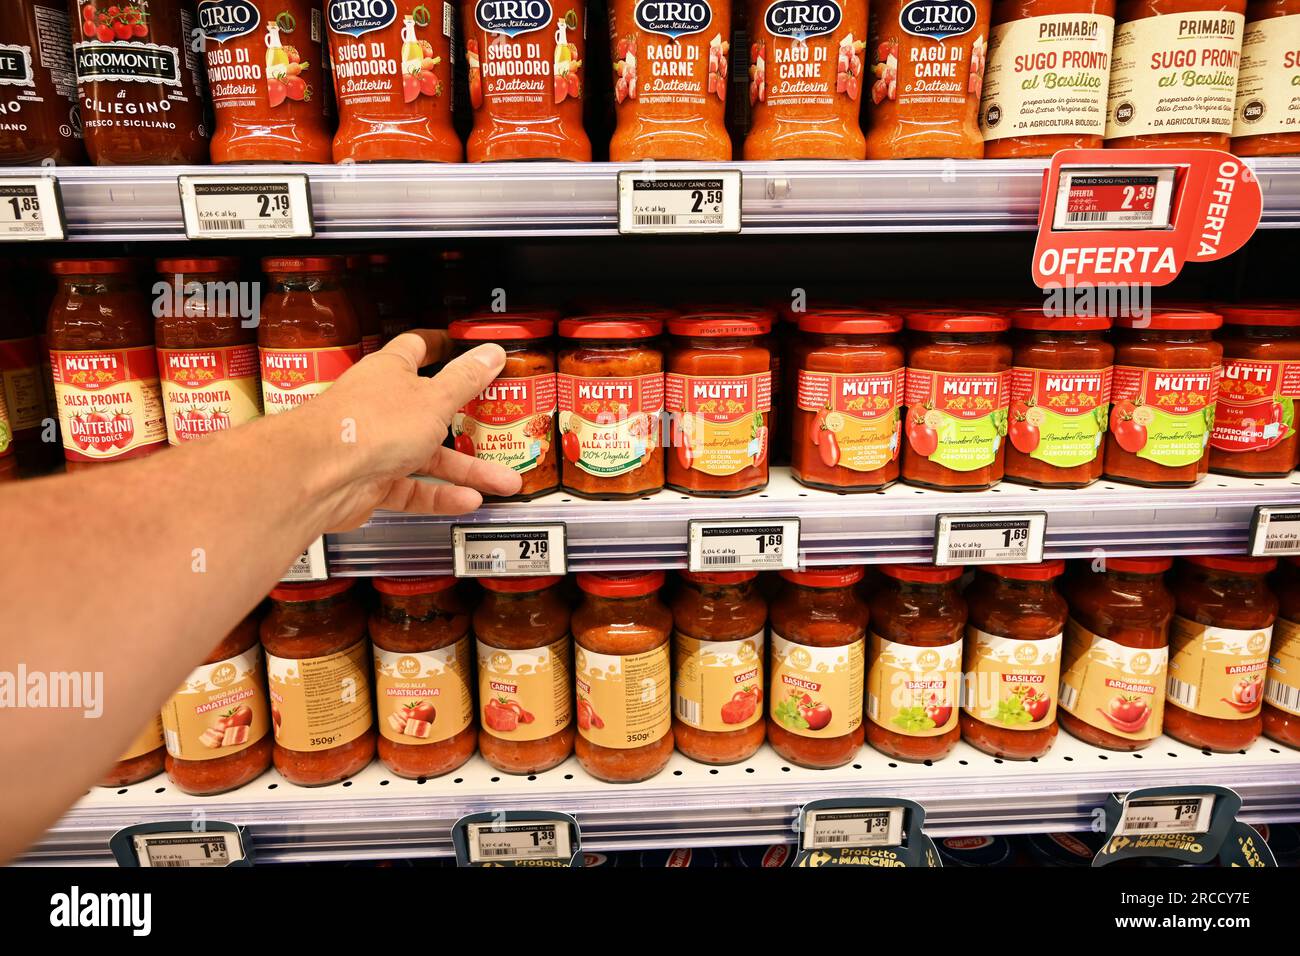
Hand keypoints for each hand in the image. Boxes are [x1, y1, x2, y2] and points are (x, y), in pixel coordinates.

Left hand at [303, 330, 521, 530]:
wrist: (321, 475)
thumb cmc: (366, 424)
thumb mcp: (433, 398)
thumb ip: (465, 379)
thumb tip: (490, 354)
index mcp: (390, 372)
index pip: (418, 350)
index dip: (443, 348)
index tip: (466, 351)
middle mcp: (381, 407)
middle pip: (433, 413)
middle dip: (470, 426)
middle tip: (498, 429)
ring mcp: (376, 446)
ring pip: (429, 458)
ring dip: (467, 471)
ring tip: (502, 482)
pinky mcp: (373, 483)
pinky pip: (415, 489)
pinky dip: (441, 495)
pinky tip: (467, 499)